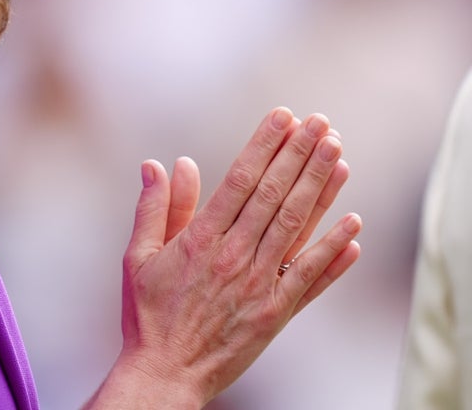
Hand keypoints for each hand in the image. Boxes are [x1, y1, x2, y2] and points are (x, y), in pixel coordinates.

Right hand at [96, 108, 361, 406]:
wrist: (166, 373)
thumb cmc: (148, 315)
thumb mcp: (138, 257)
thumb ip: (155, 208)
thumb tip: (160, 164)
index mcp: (199, 240)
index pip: (239, 180)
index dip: (263, 146)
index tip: (282, 118)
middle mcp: (233, 257)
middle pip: (273, 195)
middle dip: (299, 156)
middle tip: (320, 123)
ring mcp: (259, 285)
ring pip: (296, 227)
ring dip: (321, 189)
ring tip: (338, 155)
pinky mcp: (276, 312)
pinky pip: (310, 276)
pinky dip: (333, 250)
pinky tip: (353, 224)